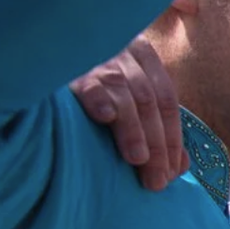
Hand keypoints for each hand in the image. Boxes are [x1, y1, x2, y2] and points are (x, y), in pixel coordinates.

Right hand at [71, 39, 186, 191]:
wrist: (49, 49)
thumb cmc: (97, 86)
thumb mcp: (129, 96)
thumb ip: (156, 126)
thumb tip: (180, 166)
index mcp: (144, 58)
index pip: (167, 102)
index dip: (172, 139)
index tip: (171, 172)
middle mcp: (124, 55)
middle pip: (148, 102)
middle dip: (156, 144)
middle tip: (156, 179)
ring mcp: (98, 59)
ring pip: (124, 94)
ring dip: (133, 130)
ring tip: (137, 159)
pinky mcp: (71, 66)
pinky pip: (89, 83)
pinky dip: (100, 99)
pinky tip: (105, 117)